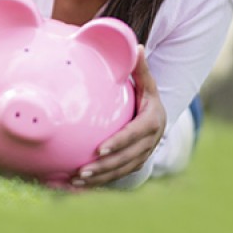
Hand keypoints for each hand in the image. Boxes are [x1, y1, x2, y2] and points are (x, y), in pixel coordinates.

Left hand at [71, 45, 165, 186]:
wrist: (156, 115)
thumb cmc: (145, 94)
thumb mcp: (146, 81)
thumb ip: (140, 67)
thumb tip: (138, 46)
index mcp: (152, 121)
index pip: (135, 134)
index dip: (119, 143)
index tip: (99, 149)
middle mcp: (150, 142)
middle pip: (127, 158)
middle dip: (105, 167)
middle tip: (82, 170)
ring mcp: (142, 155)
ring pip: (121, 170)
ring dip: (100, 178)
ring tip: (76, 181)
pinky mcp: (133, 164)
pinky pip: (116, 175)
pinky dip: (99, 182)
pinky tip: (76, 186)